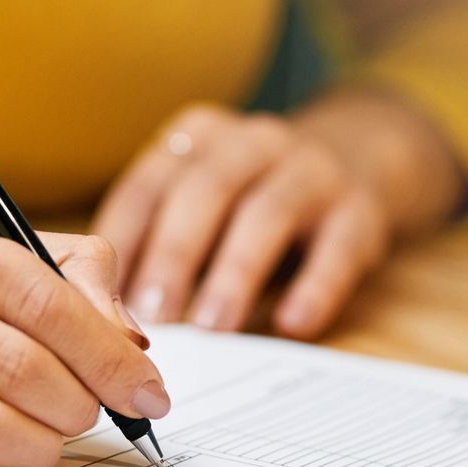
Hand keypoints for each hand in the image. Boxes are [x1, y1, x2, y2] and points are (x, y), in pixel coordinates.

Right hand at [0, 185, 167, 466]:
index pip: (40, 292)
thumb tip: (132, 337)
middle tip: (109, 416)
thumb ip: (55, 267)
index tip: (148, 385)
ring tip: (64, 435)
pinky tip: (16, 448)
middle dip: (85, 399)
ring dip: (45, 440)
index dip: (108, 349)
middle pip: (17, 359)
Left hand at [93, 93, 463, 338]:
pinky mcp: (361, 208)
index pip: (150, 184)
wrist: (363, 155)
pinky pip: (338, 247)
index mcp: (200, 137)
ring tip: (215, 329)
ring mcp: (312, 169)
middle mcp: (254, 142)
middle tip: (154, 316)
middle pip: (206, 190)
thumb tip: (111, 318)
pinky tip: (294, 325)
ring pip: (268, 214)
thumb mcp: (205, 198)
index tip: (104, 299)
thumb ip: (162, 240)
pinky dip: (315, 287)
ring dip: (236, 274)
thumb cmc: (255, 196)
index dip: (125, 241)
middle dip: (175, 255)